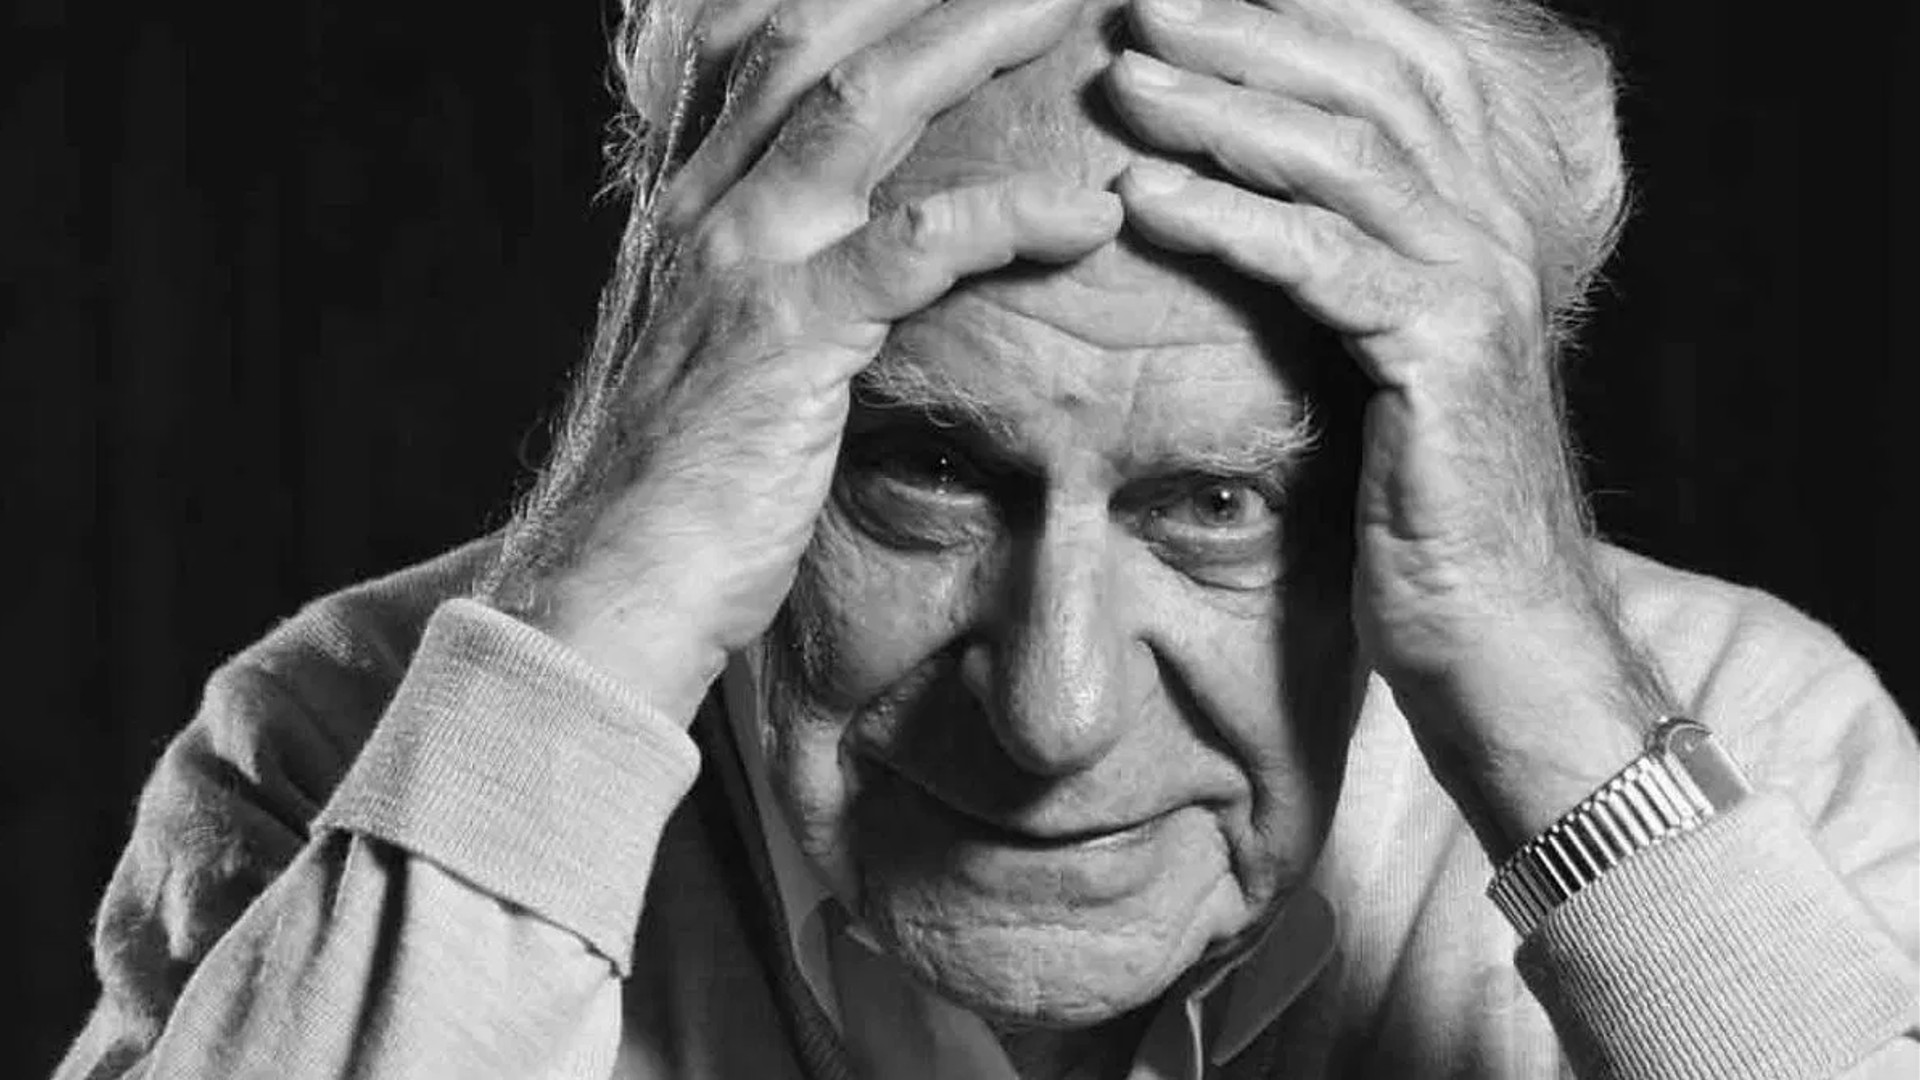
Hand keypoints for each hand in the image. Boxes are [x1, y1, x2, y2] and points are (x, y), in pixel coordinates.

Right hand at [485, 0, 1120, 722]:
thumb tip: (865, 264)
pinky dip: (1008, 217)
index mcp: (698, 207)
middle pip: (826, 40)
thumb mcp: (729, 361)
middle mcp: (707, 209)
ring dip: (979, 41)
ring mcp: (740, 264)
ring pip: (866, 104)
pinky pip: (913, 246)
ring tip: (1075, 11)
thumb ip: (786, 287)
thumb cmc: (689, 491)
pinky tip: (1088, 214)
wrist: (616, 590)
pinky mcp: (784, 339)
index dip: (879, 5)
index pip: (785, 52)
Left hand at [1105, 0, 1666, 853]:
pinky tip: (1145, 199)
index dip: (1309, 13)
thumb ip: (1351, 266)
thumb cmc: (1423, 506)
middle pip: (1372, 82)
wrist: (1503, 634)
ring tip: (1128, 79)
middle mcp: (1496, 229)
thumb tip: (1249, 203)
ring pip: (1347, 156)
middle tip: (1144, 8)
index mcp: (1482, 214)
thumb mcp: (1388, 362)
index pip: (1406, 63)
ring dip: (1225, 108)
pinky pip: (1323, 263)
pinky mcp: (1444, 360)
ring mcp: (1478, 289)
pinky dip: (1229, 221)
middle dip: (1252, 33)